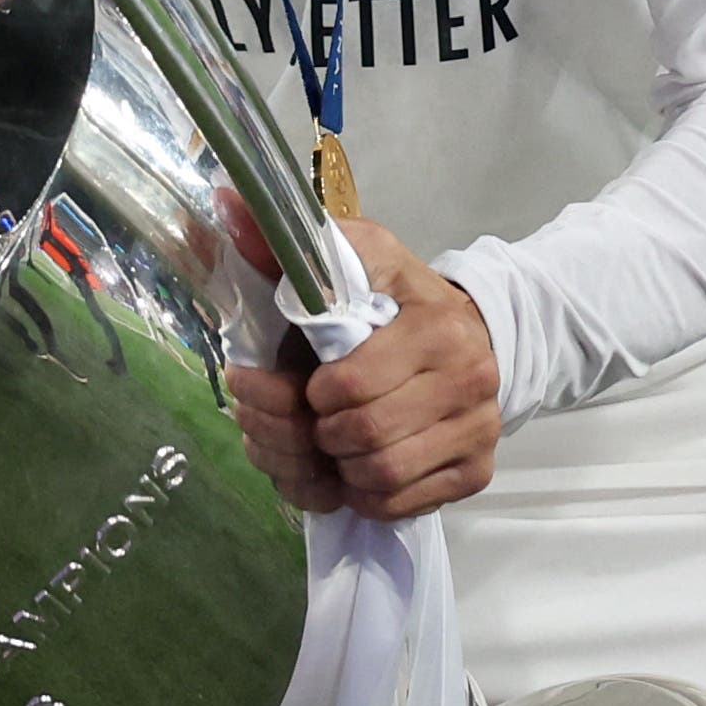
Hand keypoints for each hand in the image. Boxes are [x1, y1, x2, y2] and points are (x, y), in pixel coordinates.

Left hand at [220, 209, 503, 520]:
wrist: (473, 332)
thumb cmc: (397, 296)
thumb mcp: (349, 255)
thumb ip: (285, 240)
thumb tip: (226, 203)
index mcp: (435, 323)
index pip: (348, 384)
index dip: (310, 391)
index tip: (310, 380)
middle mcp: (469, 376)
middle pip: (361, 434)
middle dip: (321, 431)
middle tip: (318, 416)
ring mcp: (479, 427)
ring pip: (380, 475)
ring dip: (340, 466)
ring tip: (335, 442)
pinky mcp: (479, 469)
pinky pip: (401, 502)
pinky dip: (366, 494)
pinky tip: (359, 467)